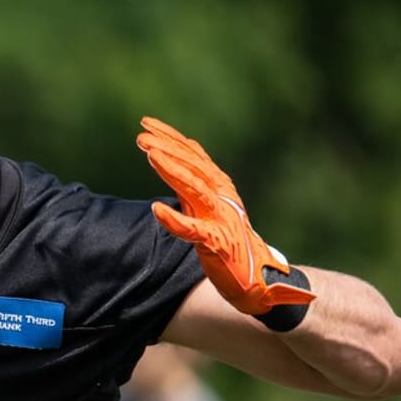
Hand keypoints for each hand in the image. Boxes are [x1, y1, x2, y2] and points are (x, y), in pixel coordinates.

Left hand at [136, 117, 315, 315]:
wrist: (259, 277)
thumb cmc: (230, 241)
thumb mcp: (211, 205)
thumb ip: (195, 182)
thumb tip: (181, 150)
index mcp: (220, 186)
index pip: (193, 155)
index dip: (170, 138)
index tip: (146, 123)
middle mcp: (222, 197)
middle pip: (192, 166)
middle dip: (166, 148)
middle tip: (141, 135)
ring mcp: (221, 218)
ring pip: (194, 188)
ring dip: (171, 170)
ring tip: (150, 154)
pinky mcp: (217, 243)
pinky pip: (193, 229)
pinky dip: (175, 220)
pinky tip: (156, 210)